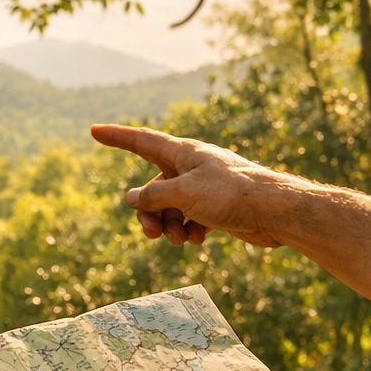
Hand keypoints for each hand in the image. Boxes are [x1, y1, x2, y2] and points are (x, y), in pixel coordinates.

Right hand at [90, 124, 288, 247]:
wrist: (276, 211)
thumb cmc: (231, 194)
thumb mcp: (183, 194)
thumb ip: (152, 196)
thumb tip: (130, 198)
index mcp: (182, 154)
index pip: (141, 141)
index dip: (116, 137)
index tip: (94, 130)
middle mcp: (190, 167)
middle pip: (153, 188)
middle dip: (148, 213)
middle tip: (151, 233)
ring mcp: (203, 187)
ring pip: (170, 207)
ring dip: (169, 226)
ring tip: (181, 239)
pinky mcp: (216, 206)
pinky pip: (189, 218)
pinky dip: (189, 230)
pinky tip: (200, 238)